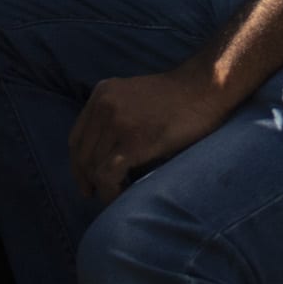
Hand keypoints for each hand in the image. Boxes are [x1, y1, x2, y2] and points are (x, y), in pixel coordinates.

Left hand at [70, 61, 229, 202]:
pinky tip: (122, 194)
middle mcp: (104, 105)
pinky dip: (110, 192)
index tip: (86, 180)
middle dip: (87, 179)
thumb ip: (115, 115)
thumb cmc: (179, 99)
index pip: (76, 138)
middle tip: (96, 194)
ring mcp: (117, 123)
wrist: (207, 88)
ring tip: (117, 194)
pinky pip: (107, 176)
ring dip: (103, 187)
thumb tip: (102, 154)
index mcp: (102, 93)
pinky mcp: (132, 142)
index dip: (78, 164)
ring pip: (93, 167)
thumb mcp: (135, 97)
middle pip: (82, 154)